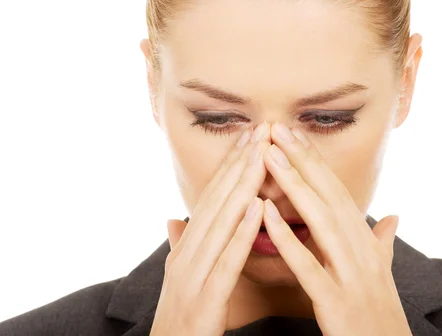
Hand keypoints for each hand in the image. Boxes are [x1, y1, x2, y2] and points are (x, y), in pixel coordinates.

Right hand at [150, 123, 270, 335]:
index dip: (230, 167)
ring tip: (261, 156)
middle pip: (216, 201)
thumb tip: (174, 219)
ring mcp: (192, 275)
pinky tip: (258, 209)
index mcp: (186, 248)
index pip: (212, 199)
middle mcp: (186, 254)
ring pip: (220, 222)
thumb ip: (181, 247)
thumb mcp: (181, 279)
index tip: (250, 137)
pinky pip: (226, 261)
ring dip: (241, 186)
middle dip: (239, 164)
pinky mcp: (204, 299)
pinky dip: (241, 233)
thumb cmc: (183, 318)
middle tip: (259, 130)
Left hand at [261, 122, 412, 335]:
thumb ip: (383, 242)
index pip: (336, 192)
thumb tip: (393, 217)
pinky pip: (308, 266)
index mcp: (365, 242)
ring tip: (268, 156)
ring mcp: (351, 275)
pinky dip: (287, 239)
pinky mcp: (336, 301)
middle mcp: (361, 251)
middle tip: (276, 128)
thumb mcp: (383, 272)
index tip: (293, 132)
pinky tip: (265, 215)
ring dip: (294, 186)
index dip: (315, 161)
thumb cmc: (380, 312)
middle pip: (328, 196)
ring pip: (320, 221)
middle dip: (302, 160)